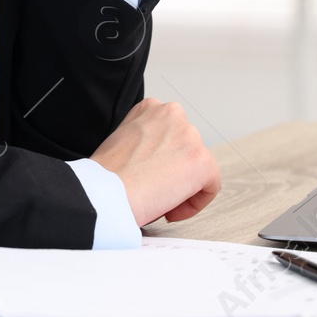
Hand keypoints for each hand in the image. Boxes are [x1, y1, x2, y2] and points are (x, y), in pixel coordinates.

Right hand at [90, 97, 221, 225]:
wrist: (105, 191)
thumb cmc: (106, 174)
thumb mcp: (121, 139)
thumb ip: (144, 139)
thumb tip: (158, 159)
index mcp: (151, 108)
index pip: (170, 134)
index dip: (161, 159)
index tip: (150, 174)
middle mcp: (172, 114)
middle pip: (186, 149)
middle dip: (174, 172)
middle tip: (155, 189)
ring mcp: (189, 136)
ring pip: (198, 167)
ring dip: (183, 187)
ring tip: (161, 199)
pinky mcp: (202, 161)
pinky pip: (211, 186)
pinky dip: (195, 202)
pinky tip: (172, 209)